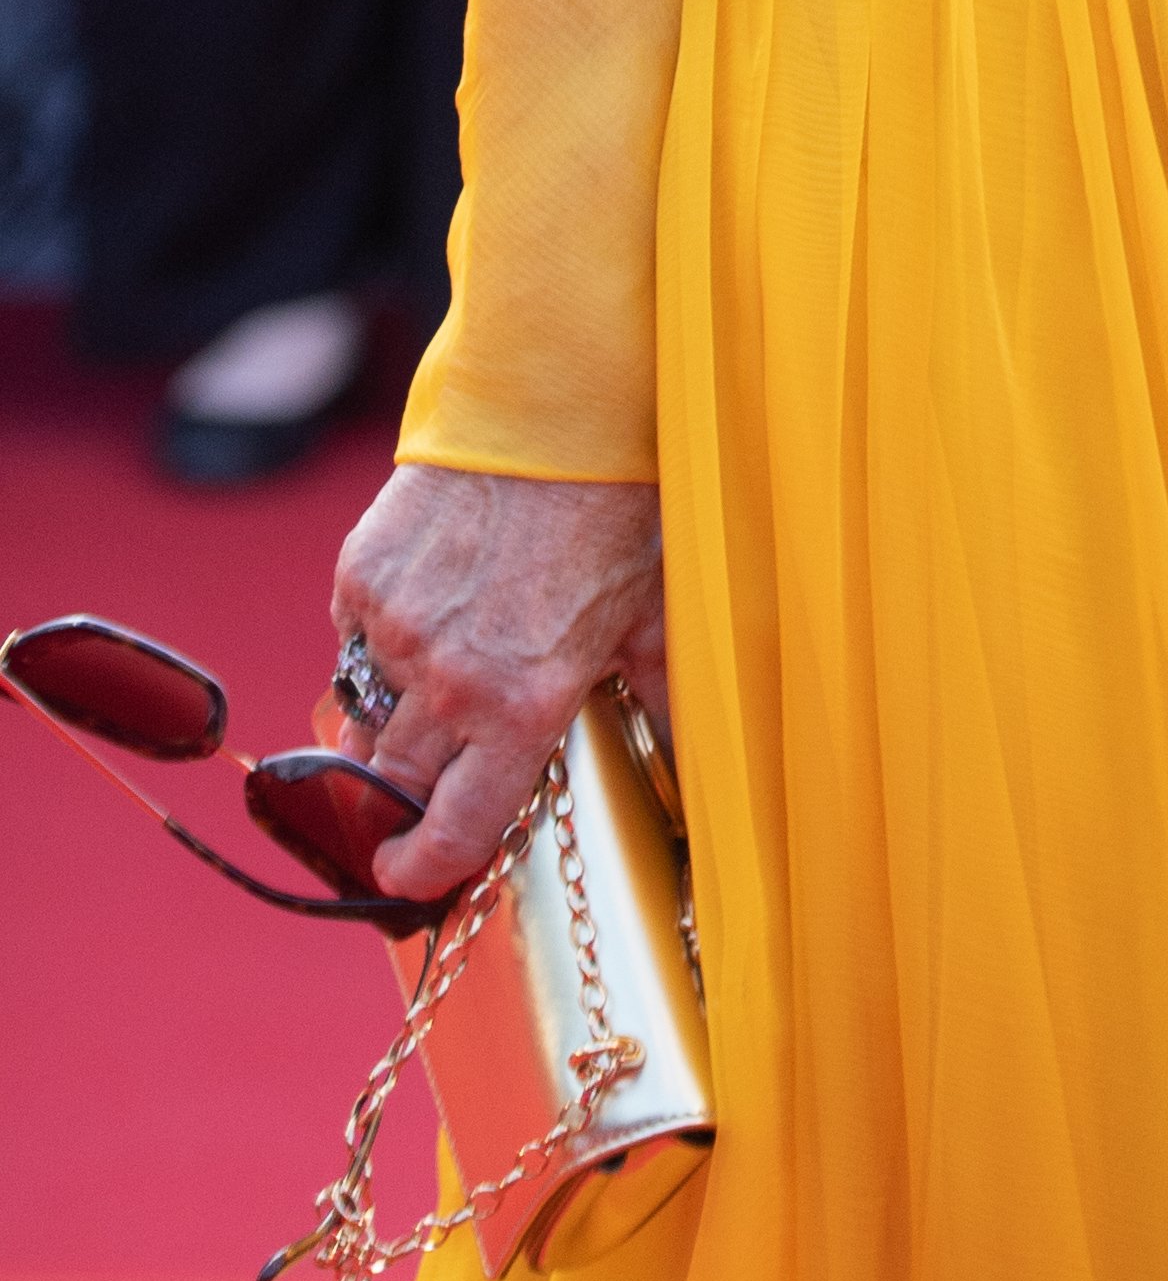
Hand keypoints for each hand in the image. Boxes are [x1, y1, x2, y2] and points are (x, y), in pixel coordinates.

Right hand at [332, 463, 668, 905]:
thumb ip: (659, 704)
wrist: (561, 406)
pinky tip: (430, 607)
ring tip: (434, 689)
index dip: (422, 870)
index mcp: (522, 707)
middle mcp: (449, 681)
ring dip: (391, 719)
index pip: (452, 833)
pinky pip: (355, 637)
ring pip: (368, 712)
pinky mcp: (362, 574)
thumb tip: (699, 781)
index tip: (406, 875)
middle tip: (414, 795)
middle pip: (392, 784)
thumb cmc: (619, 509)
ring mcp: (397, 627)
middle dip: (399, 800)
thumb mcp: (652, 616)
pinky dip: (381, 638)